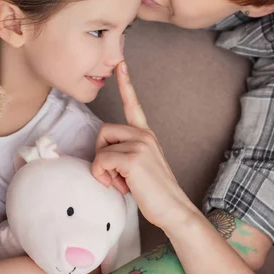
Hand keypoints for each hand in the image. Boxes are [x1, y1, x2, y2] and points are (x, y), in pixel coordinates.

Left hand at [91, 62, 196, 230]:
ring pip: (101, 146)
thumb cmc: (154, 194)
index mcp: (146, 136)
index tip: (120, 63)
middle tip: (115, 174)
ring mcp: (140, 145)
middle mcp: (145, 135)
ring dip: (103, 168)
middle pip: (103, 131)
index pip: (133, 104)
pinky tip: (119, 186)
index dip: (125, 83)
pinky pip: (100, 161)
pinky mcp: (133, 158)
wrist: (174, 210)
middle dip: (101, 154)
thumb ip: (125, 153)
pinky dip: (102, 176)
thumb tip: (102, 158)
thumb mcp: (140, 167)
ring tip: (121, 181)